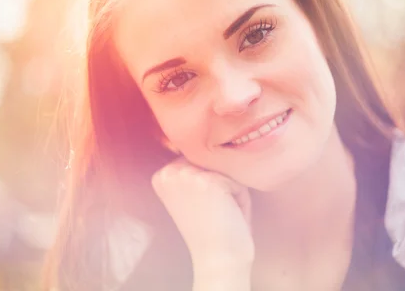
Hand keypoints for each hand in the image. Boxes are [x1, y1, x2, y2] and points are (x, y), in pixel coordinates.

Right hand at [151, 157, 253, 271]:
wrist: (218, 258)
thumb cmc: (213, 229)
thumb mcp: (195, 192)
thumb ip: (198, 169)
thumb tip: (216, 145)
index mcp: (162, 175)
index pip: (201, 160)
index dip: (211, 184)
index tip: (203, 209)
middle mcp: (170, 172)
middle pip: (214, 161)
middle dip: (223, 184)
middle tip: (214, 213)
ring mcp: (188, 175)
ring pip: (227, 169)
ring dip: (233, 190)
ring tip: (222, 213)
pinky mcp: (208, 181)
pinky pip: (238, 181)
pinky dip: (242, 199)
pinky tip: (228, 215)